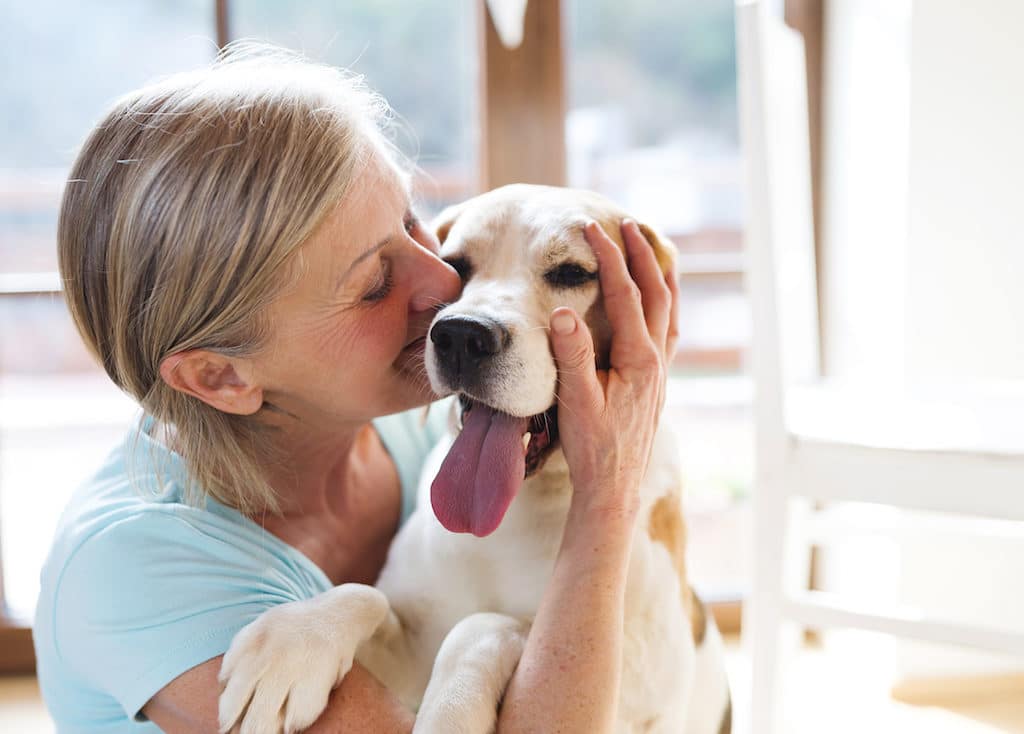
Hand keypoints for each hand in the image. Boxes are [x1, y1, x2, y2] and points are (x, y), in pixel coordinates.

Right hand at [548, 219, 677, 521]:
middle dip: (642, 255)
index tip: (591, 229)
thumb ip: (572, 356)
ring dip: (660, 276)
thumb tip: (563, 311)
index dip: (609, 258)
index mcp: (639, 360)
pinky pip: (668, 331)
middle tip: (627, 223)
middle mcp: (657, 361)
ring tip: (653, 249)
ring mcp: (660, 372)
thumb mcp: (576, 401)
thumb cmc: (592, 448)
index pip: (625, 295)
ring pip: (669, 310)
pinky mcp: (655, 383)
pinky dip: (664, 305)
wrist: (612, 489)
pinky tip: (658, 302)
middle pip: (656, 294)